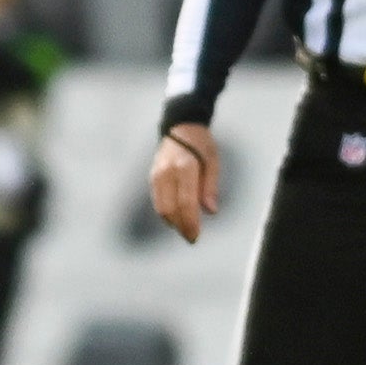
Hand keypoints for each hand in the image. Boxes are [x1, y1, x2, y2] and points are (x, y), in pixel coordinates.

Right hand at [150, 122, 220, 243]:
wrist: (180, 126)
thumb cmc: (201, 144)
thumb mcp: (212, 161)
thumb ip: (210, 187)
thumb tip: (210, 211)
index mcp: (185, 166)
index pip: (186, 202)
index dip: (190, 222)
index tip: (195, 236)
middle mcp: (167, 171)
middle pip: (170, 209)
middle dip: (180, 226)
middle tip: (192, 237)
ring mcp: (157, 174)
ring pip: (161, 207)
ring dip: (173, 222)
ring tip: (185, 229)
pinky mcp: (152, 177)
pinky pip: (158, 201)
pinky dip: (166, 213)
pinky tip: (177, 218)